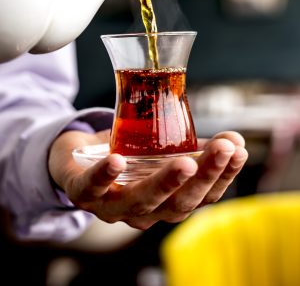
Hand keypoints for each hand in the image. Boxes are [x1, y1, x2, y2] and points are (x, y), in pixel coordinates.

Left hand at [48, 129, 247, 229]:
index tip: (239, 150)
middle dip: (204, 176)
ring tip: (185, 162)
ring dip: (165, 182)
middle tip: (224, 150)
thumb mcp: (163, 153)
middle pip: (178, 203)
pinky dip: (105, 176)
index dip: (224, 175)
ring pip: (141, 201)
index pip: (203, 196)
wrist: (76, 158)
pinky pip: (92, 188)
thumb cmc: (127, 158)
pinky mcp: (82, 192)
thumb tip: (235, 139)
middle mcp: (144, 212)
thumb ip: (195, 147)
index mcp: (167, 203)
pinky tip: (118, 162)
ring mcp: (112, 206)